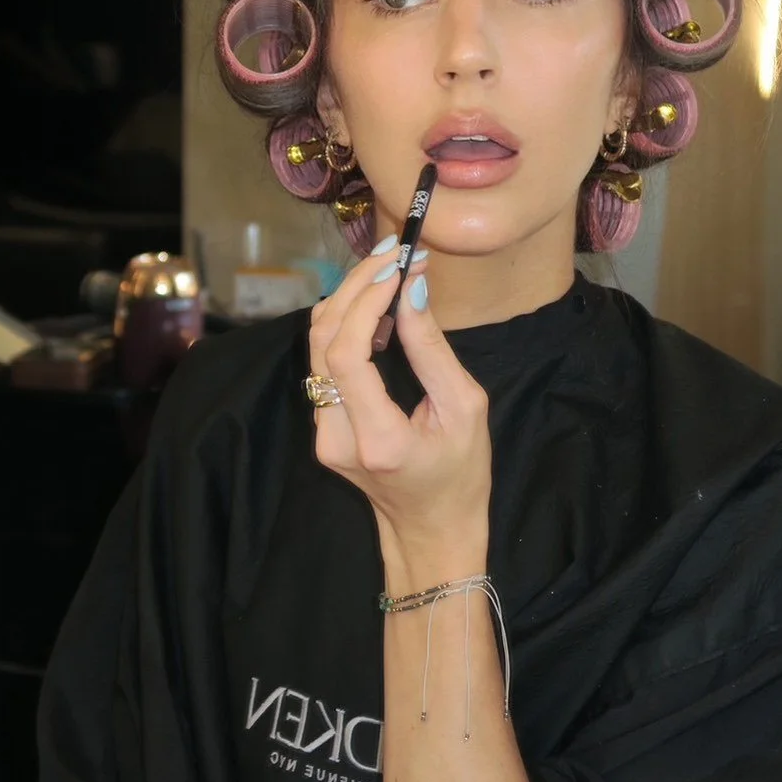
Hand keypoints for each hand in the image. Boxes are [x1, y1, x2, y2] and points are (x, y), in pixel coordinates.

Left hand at [308, 245, 491, 580]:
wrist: (430, 529)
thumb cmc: (461, 473)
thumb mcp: (465, 408)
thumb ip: (431, 349)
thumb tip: (411, 287)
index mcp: (378, 439)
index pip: (347, 354)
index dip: (365, 301)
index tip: (398, 266)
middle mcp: (337, 437)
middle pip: (323, 341)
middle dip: (355, 287)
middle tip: (393, 253)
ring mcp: (321, 434)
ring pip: (316, 347)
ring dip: (347, 299)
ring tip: (387, 271)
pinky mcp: (320, 426)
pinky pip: (323, 362)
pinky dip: (344, 324)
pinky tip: (375, 308)